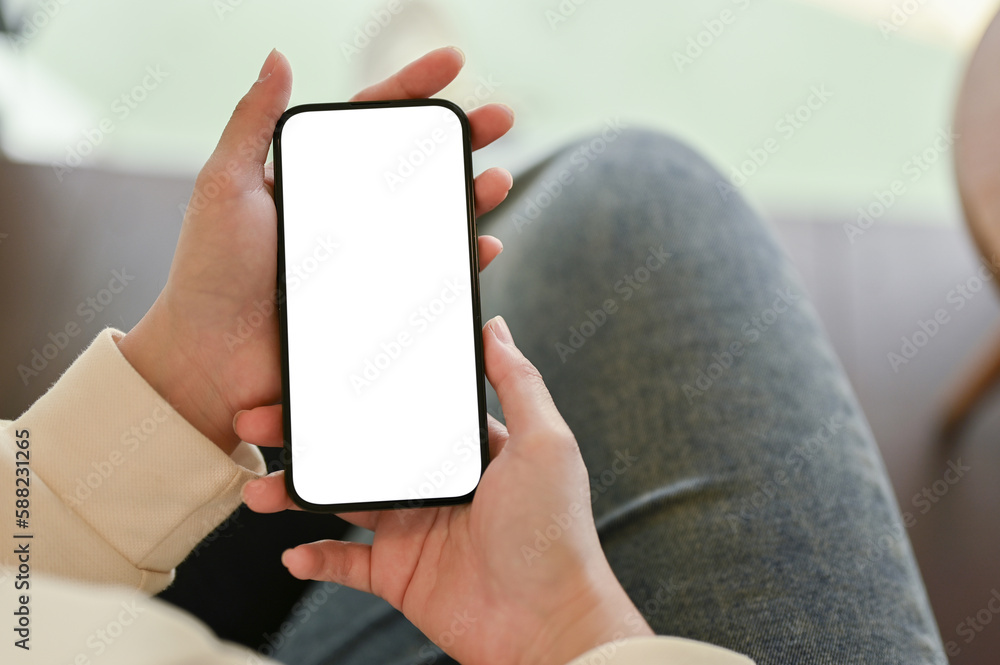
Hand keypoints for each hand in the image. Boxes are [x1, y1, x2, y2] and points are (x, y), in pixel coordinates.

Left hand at [117, 47, 514, 454]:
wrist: (211, 359)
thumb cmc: (210, 272)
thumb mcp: (226, 186)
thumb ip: (252, 122)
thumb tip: (276, 57)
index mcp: (315, 177)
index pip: (371, 120)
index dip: (413, 88)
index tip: (453, 63)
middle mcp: (347, 213)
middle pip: (417, 164)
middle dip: (463, 138)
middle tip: (501, 119)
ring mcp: (367, 257)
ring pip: (433, 215)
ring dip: (472, 195)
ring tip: (498, 181)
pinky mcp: (379, 300)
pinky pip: (432, 274)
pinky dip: (463, 257)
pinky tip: (483, 243)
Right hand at [239, 316, 653, 664]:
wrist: (545, 626)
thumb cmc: (554, 533)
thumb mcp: (545, 444)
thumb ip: (520, 384)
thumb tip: (498, 330)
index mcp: (467, 450)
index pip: (408, 410)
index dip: (364, 391)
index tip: (320, 373)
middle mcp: (438, 486)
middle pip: (363, 451)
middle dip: (313, 438)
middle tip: (265, 423)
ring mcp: (415, 531)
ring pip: (344, 502)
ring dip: (300, 494)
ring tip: (262, 489)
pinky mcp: (401, 576)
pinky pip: (347, 563)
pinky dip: (317, 558)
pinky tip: (294, 550)